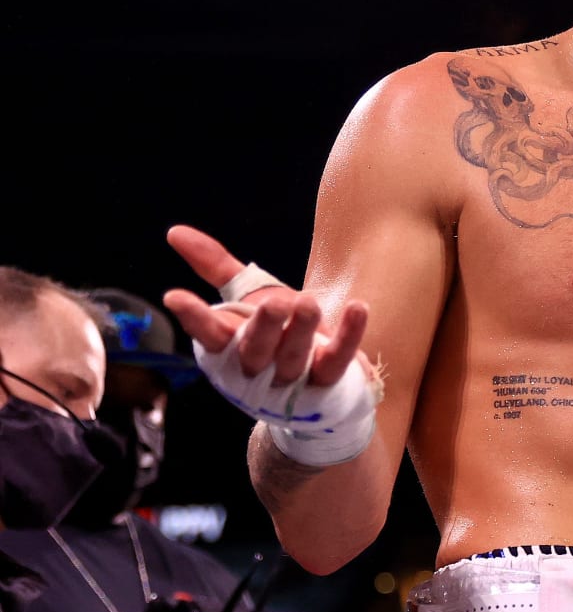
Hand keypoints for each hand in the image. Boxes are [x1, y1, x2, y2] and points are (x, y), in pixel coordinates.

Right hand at [164, 224, 369, 388]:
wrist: (315, 380)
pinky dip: (349, 335)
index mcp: (230, 345)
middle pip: (255, 350)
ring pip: (294, 358)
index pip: (207, 334)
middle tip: (275, 303)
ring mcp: (293, 378)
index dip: (193, 317)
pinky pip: (338, 359)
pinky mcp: (328, 379)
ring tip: (307, 302)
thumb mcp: (245, 297)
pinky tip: (357, 308)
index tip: (175, 296)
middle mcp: (257, 366)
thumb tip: (175, 232)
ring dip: (301, 331)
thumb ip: (215, 265)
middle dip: (264, 327)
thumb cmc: (274, 332)